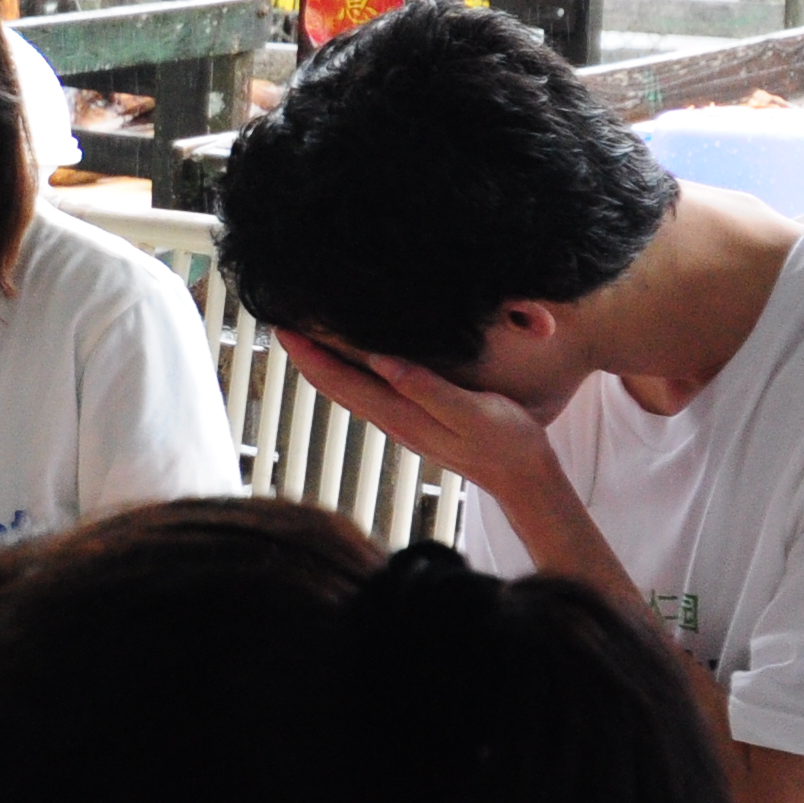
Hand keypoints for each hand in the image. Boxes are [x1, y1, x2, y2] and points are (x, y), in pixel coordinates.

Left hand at [272, 330, 564, 502]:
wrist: (522, 479)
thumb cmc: (506, 442)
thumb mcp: (472, 412)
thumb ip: (428, 389)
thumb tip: (383, 362)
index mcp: (400, 416)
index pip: (341, 382)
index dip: (310, 356)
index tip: (283, 328)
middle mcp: (392, 421)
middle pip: (335, 387)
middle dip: (306, 357)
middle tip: (281, 324)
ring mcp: (401, 423)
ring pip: (349, 391)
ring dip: (324, 365)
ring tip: (306, 337)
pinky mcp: (415, 422)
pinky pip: (368, 394)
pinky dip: (349, 374)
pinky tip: (352, 361)